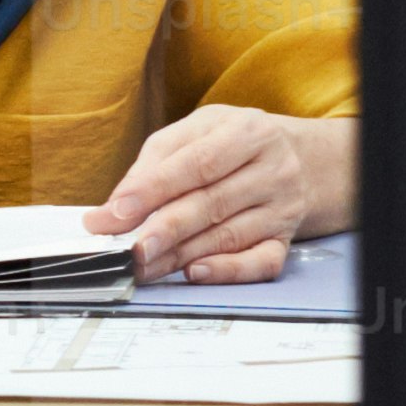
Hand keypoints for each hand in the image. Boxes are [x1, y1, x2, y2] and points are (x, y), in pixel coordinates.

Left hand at [85, 105, 352, 285]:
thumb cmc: (229, 143)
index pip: (198, 163)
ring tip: (142, 265)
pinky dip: (228, 272)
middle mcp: (274, 169)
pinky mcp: (286, 238)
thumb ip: (150, 167)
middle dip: (165, 230)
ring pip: (228, 236)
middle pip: (213, 204)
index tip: (117, 211)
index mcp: (249, 132)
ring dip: (180, 256)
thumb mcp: (192, 134)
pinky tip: (195, 273)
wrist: (294, 156)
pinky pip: (262, 262)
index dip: (154, 189)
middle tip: (130, 249)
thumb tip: (110, 211)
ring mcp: (284, 206)